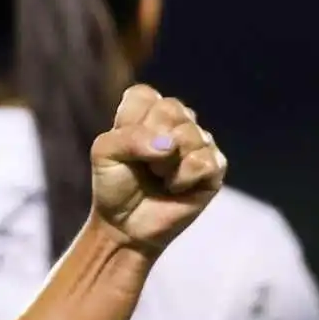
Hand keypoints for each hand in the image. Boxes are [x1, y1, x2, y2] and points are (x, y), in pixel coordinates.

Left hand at [90, 84, 226, 255]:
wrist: (125, 224)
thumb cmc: (113, 183)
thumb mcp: (104, 153)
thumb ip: (129, 137)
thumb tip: (170, 145)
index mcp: (147, 109)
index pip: (144, 95)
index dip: (129, 122)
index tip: (123, 146)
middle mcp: (176, 119)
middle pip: (171, 109)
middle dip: (149, 142)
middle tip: (143, 164)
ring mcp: (198, 141)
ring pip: (190, 134)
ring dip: (165, 164)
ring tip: (158, 177)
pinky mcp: (214, 167)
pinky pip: (205, 160)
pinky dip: (183, 178)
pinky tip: (175, 187)